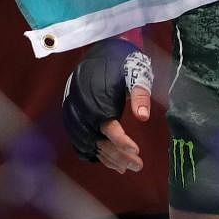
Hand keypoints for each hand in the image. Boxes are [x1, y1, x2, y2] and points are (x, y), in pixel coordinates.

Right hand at [62, 39, 152, 173]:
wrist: (101, 51)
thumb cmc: (120, 63)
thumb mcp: (134, 73)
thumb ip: (139, 93)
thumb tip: (144, 116)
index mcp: (96, 100)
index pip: (108, 128)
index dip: (122, 142)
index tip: (137, 150)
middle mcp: (83, 110)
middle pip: (99, 142)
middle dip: (119, 156)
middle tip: (138, 165)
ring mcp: (76, 115)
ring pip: (91, 145)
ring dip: (109, 158)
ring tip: (127, 167)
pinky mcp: (75, 117)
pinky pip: (82, 141)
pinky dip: (96, 153)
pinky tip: (108, 160)